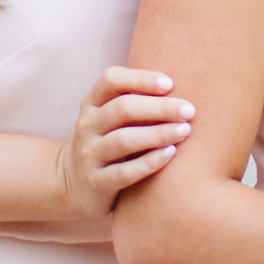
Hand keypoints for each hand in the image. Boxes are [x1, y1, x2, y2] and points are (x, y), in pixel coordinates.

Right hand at [58, 67, 192, 218]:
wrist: (74, 185)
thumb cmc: (109, 141)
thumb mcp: (112, 117)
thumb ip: (137, 100)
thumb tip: (187, 80)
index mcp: (92, 103)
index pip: (111, 79)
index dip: (141, 78)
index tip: (171, 83)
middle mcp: (87, 126)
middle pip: (122, 109)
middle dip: (160, 108)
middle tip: (189, 110)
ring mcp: (89, 155)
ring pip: (123, 140)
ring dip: (158, 134)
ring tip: (185, 130)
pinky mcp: (96, 183)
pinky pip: (124, 172)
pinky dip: (149, 162)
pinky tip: (171, 154)